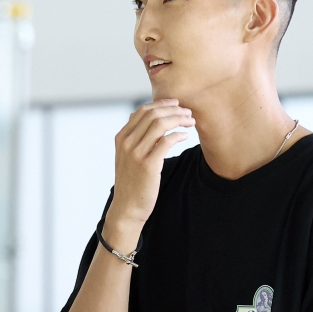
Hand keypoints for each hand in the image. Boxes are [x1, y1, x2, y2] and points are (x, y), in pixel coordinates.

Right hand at [107, 99, 194, 227]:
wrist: (127, 207)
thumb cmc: (132, 181)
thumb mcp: (128, 156)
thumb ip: (135, 137)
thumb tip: (148, 118)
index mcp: (122, 137)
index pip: (143, 110)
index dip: (161, 104)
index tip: (176, 104)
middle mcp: (127, 142)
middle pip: (153, 114)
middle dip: (173, 110)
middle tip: (188, 112)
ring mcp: (136, 153)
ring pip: (160, 124)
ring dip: (178, 119)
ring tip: (190, 121)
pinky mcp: (148, 165)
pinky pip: (166, 141)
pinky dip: (178, 135)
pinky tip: (185, 136)